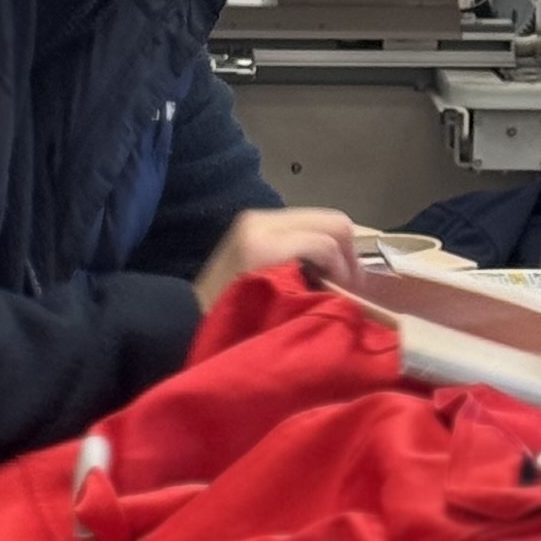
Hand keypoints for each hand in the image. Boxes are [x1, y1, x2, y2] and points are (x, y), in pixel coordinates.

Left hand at [193, 205, 362, 309]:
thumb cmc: (233, 322)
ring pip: (321, 219)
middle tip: (350, 282)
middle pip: (331, 221)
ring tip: (335, 277)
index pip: (326, 242)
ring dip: (334, 248)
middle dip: (348, 253)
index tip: (350, 293)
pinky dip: (318, 244)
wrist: (190, 314)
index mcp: (265, 244)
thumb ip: (316, 289)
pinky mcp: (257, 222)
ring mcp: (258, 218)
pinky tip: (316, 268)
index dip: (346, 269)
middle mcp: (262, 221)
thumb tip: (348, 288)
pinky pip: (304, 225)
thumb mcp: (280, 310)